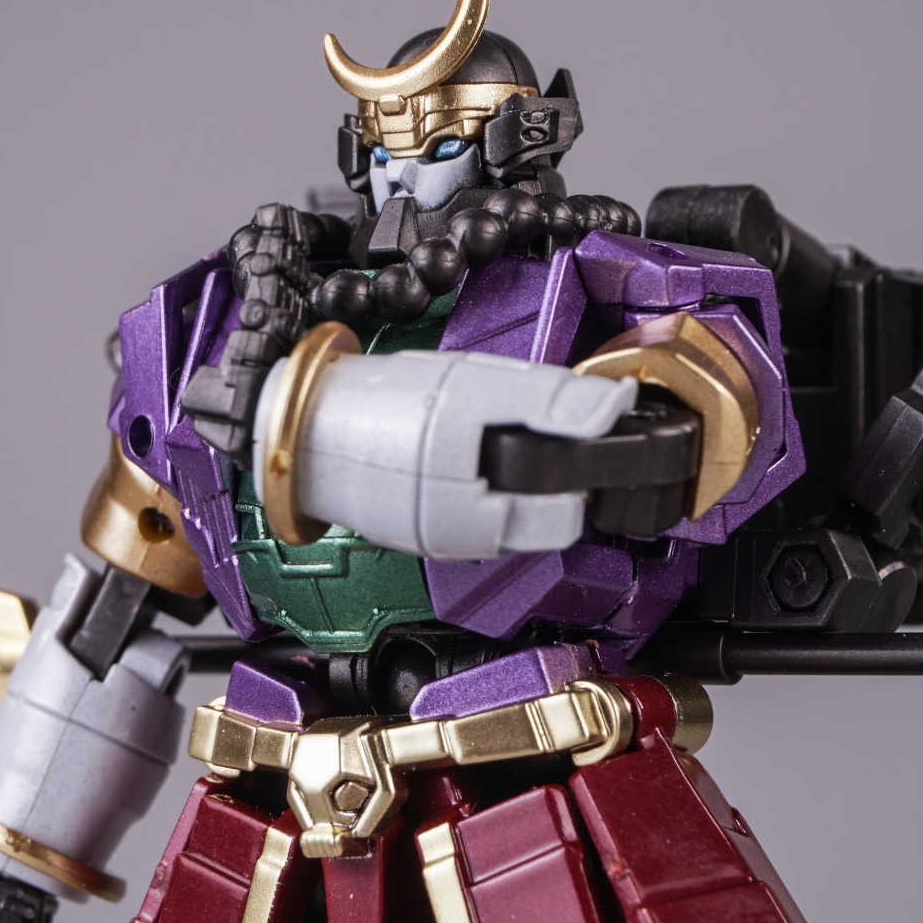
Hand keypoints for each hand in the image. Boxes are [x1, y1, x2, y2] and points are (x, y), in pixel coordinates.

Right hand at [256, 347, 638, 559]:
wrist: (308, 435)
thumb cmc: (380, 406)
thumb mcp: (477, 382)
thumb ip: (552, 399)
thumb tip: (615, 408)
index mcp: (487, 508)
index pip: (575, 498)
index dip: (588, 451)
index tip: (581, 416)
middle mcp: (473, 534)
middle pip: (554, 511)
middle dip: (554, 469)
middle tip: (524, 421)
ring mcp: (454, 540)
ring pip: (522, 516)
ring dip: (522, 479)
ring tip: (485, 434)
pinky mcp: (436, 539)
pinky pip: (485, 517)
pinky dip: (487, 487)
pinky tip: (463, 457)